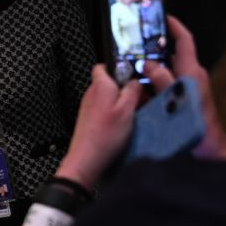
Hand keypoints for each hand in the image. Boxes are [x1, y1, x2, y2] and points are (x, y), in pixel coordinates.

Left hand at [56, 64, 141, 188]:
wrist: (86, 159)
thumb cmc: (105, 135)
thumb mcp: (127, 110)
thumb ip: (133, 91)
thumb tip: (136, 81)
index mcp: (101, 85)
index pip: (104, 65)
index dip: (119, 68)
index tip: (133, 76)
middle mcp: (92, 93)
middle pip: (110, 82)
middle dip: (125, 89)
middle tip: (138, 101)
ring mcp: (88, 106)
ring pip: (108, 97)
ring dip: (121, 104)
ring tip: (131, 117)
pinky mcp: (89, 119)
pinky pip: (104, 110)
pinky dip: (113, 115)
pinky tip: (121, 127)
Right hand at [142, 16, 225, 160]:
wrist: (208, 149)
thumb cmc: (196, 124)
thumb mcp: (176, 97)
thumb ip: (162, 78)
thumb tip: (148, 63)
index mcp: (191, 71)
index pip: (184, 41)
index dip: (173, 26)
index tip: (161, 16)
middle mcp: (188, 76)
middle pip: (169, 56)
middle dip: (151, 50)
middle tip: (132, 45)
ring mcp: (183, 89)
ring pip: (163, 73)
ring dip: (147, 71)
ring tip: (127, 67)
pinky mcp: (179, 101)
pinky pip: (162, 88)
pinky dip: (149, 88)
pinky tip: (135, 91)